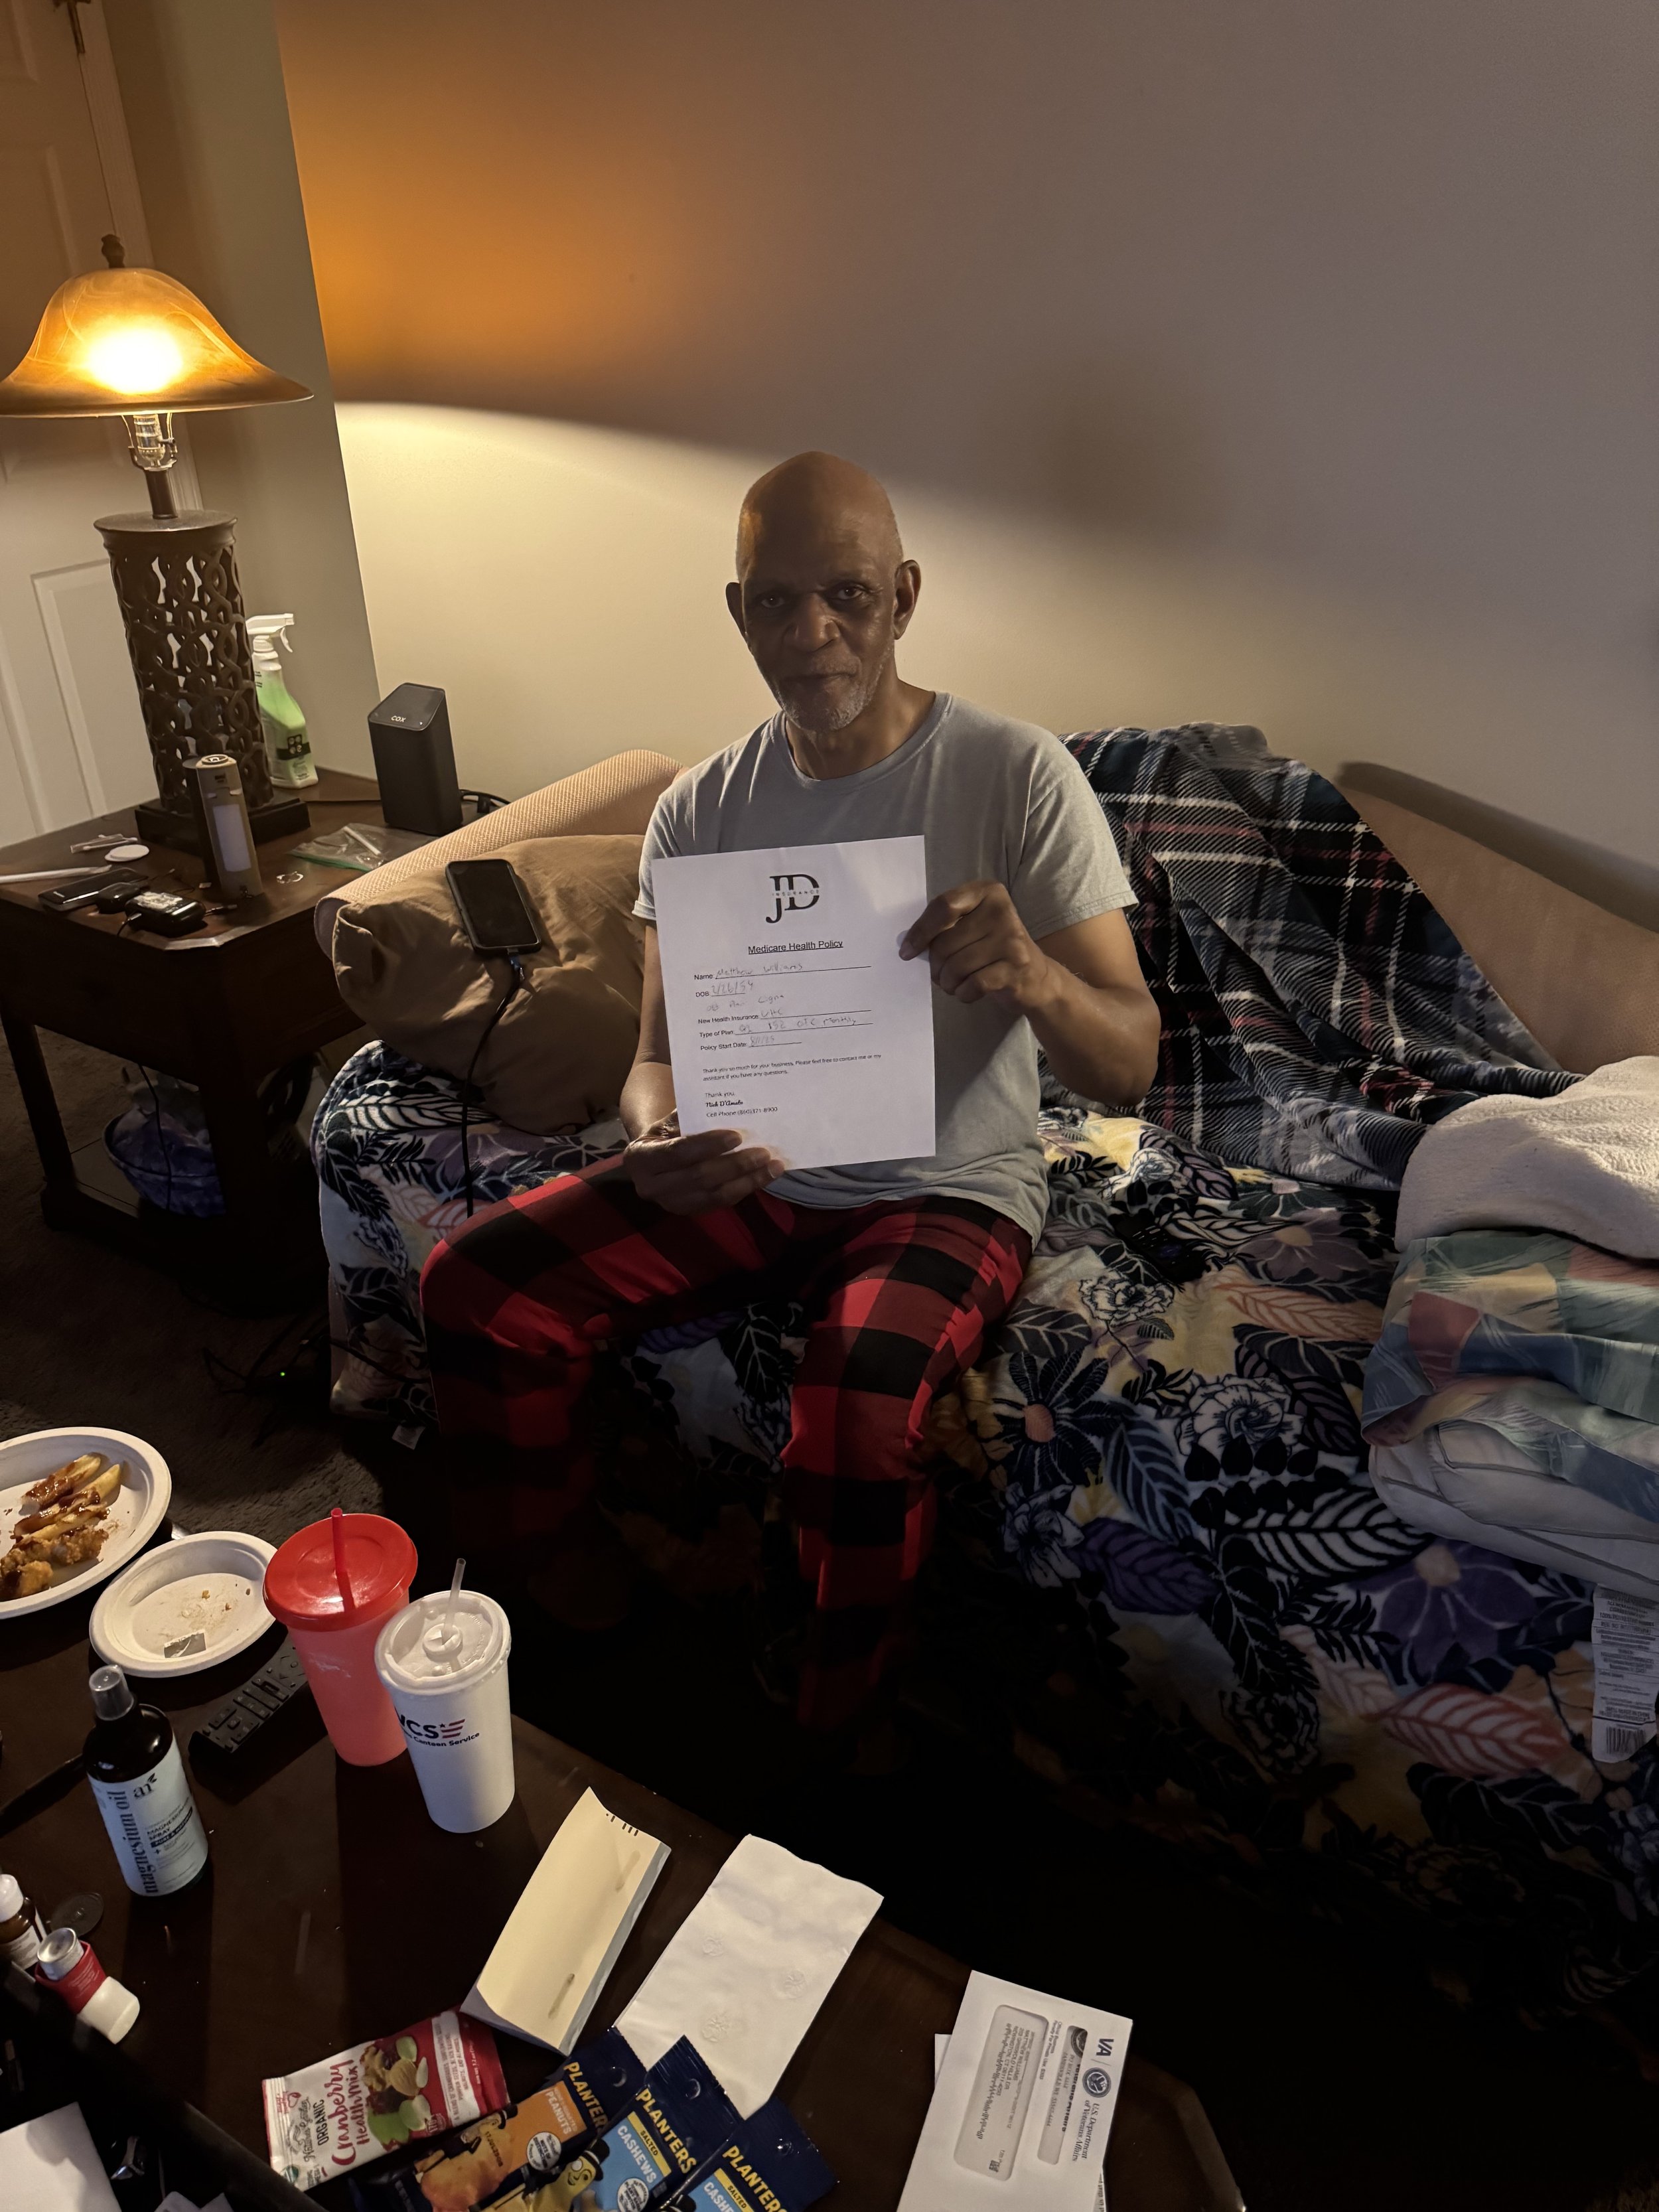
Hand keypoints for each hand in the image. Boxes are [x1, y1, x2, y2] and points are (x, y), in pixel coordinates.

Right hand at [621, 1111, 782, 1214]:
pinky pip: (721, 1203)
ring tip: (773, 1166)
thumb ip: (691, 1116)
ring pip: (715, 1195)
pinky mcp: (689, 1212)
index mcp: (641, 1158)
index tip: (736, 1136)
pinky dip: (744, 1189)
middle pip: (700, 1177)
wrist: (652, 1160)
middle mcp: (651, 1186)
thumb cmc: (664, 1134)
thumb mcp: (668, 1122)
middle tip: (764, 1152)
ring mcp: (670, 1204)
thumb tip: (729, 1107)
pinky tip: (763, 1177)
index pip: (678, 1152)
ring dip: (748, 1181)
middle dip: (735, 1165)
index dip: (708, 1145)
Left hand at [899, 881, 1057, 1011]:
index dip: (920, 931)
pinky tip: (967, 991)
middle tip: (940, 975)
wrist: (1038, 977)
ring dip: (947, 982)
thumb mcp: (974, 925)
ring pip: (956, 966)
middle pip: (945, 942)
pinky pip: (972, 984)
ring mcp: (1011, 939)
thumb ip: (946, 926)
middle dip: (935, 966)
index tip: (907, 951)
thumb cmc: (995, 948)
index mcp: (988, 892)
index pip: (943, 907)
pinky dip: (963, 993)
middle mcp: (1001, 910)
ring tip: (953, 983)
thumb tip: (909, 944)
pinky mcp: (1015, 968)